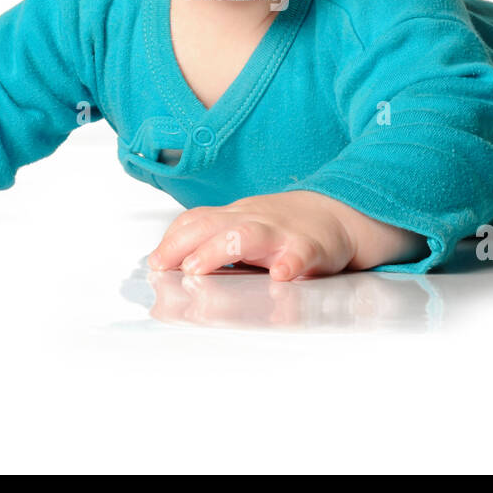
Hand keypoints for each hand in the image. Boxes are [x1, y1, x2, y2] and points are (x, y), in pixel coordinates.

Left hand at [146, 190, 360, 280]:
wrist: (337, 214)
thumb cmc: (283, 229)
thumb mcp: (243, 228)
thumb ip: (211, 244)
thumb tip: (168, 269)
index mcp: (234, 219)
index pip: (196, 221)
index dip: (171, 240)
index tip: (154, 263)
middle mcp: (252, 222)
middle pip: (211, 224)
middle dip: (183, 244)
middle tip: (164, 268)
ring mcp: (280, 233)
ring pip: (246, 234)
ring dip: (218, 250)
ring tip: (198, 269)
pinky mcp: (311, 247)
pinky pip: (300, 254)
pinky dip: (290, 265)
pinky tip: (280, 278)